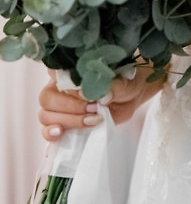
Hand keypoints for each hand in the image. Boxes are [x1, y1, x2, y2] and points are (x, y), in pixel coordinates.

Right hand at [38, 64, 165, 141]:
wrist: (130, 96)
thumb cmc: (123, 82)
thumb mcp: (123, 82)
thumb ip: (113, 85)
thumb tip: (102, 95)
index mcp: (70, 70)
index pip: (53, 72)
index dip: (65, 83)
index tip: (84, 89)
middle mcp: (60, 87)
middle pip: (48, 99)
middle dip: (71, 106)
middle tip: (94, 107)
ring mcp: (59, 107)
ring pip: (47, 115)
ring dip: (69, 121)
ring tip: (93, 119)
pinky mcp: (64, 123)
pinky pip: (46, 131)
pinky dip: (51, 133)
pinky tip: (61, 133)